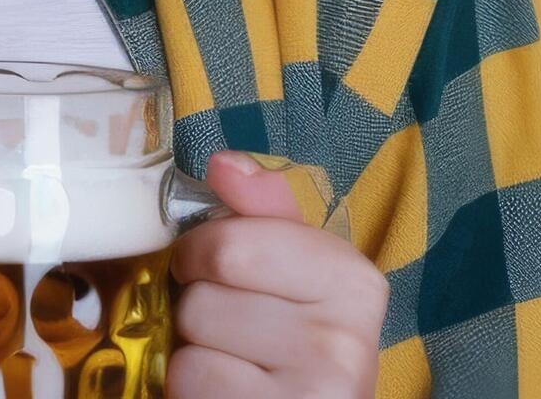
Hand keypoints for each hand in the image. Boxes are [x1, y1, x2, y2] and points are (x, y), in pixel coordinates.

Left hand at [169, 151, 387, 396]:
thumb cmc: (293, 344)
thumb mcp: (292, 271)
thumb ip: (261, 212)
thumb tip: (224, 165)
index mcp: (353, 282)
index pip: (229, 245)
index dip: (201, 253)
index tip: (215, 271)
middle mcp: (345, 341)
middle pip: (203, 294)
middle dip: (199, 306)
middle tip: (230, 330)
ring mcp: (315, 391)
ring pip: (191, 340)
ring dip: (192, 349)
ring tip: (232, 364)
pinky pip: (187, 381)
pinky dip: (190, 389)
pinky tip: (229, 394)